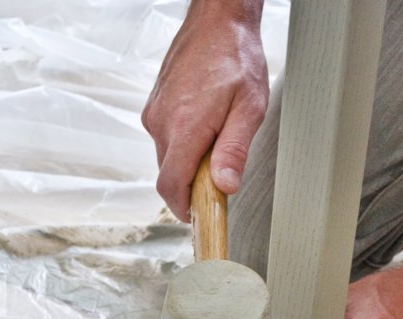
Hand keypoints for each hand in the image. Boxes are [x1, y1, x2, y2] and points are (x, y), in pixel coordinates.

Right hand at [142, 1, 267, 220]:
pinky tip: (203, 124)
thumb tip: (225, 186)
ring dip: (188, 161)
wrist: (217, 20)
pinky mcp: (154, 106)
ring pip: (167, 157)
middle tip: (218, 175)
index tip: (196, 215)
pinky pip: (165, 138)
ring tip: (214, 139)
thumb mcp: (249, 109)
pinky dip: (183, 143)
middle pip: (169, 175)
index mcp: (184, 127)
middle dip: (191, 184)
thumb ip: (235, 151)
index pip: (170, 186)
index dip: (182, 208)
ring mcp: (155, 113)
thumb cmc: (236, 57)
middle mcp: (162, 122)